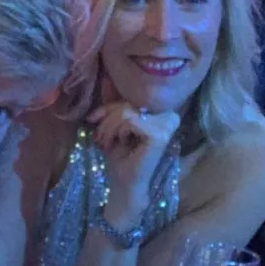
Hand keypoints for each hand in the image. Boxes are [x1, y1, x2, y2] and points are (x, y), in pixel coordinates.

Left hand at [87, 100, 179, 222]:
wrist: (124, 184)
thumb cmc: (121, 157)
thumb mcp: (114, 126)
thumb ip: (115, 106)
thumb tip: (105, 81)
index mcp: (161, 114)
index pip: (132, 99)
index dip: (110, 107)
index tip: (94, 121)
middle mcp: (169, 117)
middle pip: (129, 103)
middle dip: (107, 119)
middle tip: (100, 137)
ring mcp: (166, 126)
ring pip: (127, 112)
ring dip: (109, 127)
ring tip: (106, 142)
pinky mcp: (159, 135)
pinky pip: (130, 121)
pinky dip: (118, 132)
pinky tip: (120, 144)